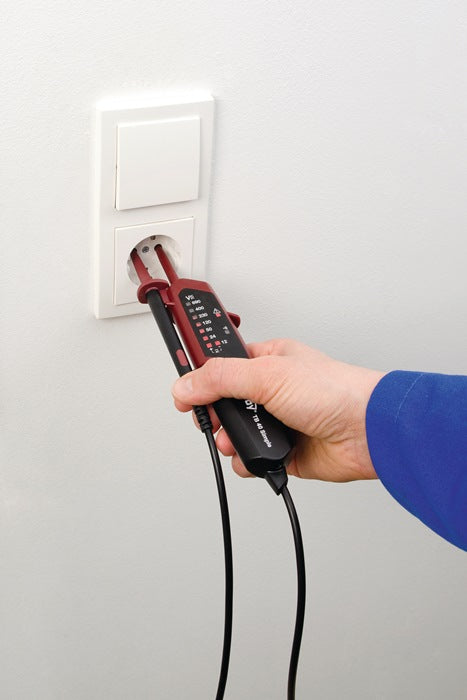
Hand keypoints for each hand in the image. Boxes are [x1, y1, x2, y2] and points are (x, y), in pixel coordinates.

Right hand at [172, 339, 384, 481]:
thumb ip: (220, 378)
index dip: (201, 374)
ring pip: (234, 433)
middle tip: (212, 417)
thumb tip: (186, 385)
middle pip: (223, 402)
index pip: (222, 363)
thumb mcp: (267, 374)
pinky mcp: (284, 450)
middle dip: (214, 414)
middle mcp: (271, 390)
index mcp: (268, 360)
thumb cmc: (334, 391)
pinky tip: (261, 455)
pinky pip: (252, 459)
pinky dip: (251, 461)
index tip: (183, 386)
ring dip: (231, 440)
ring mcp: (278, 421)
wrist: (367, 432)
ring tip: (239, 439)